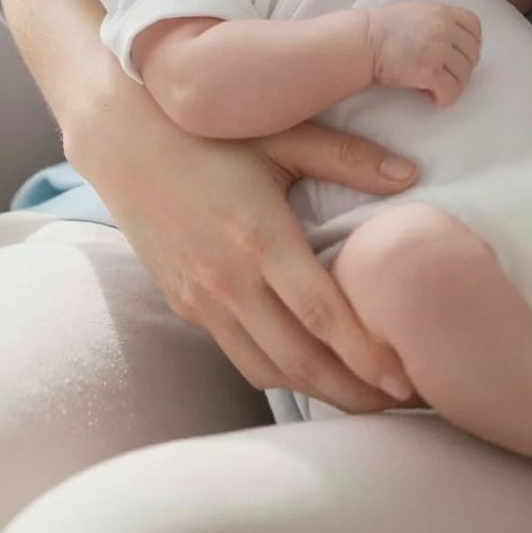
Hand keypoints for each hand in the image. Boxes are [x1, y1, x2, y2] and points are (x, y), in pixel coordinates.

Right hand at [111, 116, 420, 411]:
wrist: (122, 138)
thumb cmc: (206, 129)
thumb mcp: (279, 134)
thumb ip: (345, 155)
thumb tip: (409, 173)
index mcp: (259, 237)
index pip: (322, 315)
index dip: (367, 354)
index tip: (406, 376)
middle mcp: (228, 280)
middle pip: (300, 361)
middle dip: (354, 391)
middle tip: (400, 403)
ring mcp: (202, 300)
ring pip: (268, 370)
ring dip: (318, 391)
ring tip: (364, 396)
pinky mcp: (185, 306)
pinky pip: (239, 355)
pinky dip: (278, 373)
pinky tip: (310, 369)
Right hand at [366, 2, 481, 105]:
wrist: (362, 42)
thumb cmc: (382, 30)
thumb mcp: (416, 14)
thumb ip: (437, 22)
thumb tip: (454, 41)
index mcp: (442, 12)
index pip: (474, 27)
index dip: (471, 45)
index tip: (460, 57)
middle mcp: (444, 28)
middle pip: (472, 54)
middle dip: (461, 69)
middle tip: (443, 76)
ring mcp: (438, 49)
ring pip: (464, 76)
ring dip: (452, 85)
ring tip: (433, 87)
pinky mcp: (429, 71)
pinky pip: (451, 91)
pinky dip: (444, 98)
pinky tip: (430, 97)